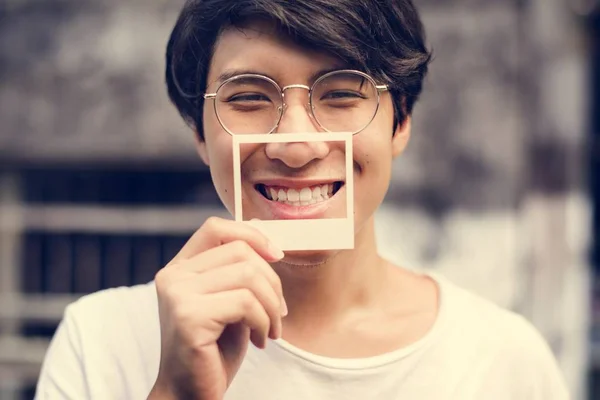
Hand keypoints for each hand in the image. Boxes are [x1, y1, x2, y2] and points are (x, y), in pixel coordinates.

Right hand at [148, 217, 286, 399]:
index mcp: (180, 268)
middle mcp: (173, 276)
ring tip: (270, 329)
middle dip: (272, 281)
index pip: (216, 228)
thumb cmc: (214, 350)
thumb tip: (272, 246)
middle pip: (240, 250)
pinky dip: (264, 322)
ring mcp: (178, 295)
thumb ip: (239, 274)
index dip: (252, 234)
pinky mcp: (190, 317)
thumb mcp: (229, 302)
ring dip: (271, 306)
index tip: (277, 255)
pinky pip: (246, 303)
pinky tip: (259, 341)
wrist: (190, 395)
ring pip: (248, 275)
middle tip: (278, 312)